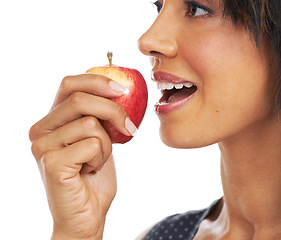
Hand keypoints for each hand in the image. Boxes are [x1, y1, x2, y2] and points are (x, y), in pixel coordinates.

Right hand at [29, 74, 134, 238]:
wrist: (87, 213)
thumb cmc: (94, 174)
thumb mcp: (99, 137)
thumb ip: (98, 115)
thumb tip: (119, 91)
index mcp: (51, 120)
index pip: (69, 84)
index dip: (97, 81)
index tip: (123, 89)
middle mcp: (41, 130)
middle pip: (80, 99)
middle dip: (113, 110)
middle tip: (130, 127)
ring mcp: (42, 146)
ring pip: (91, 124)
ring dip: (107, 144)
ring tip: (98, 161)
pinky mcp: (52, 162)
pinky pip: (92, 144)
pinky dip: (102, 157)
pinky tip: (91, 170)